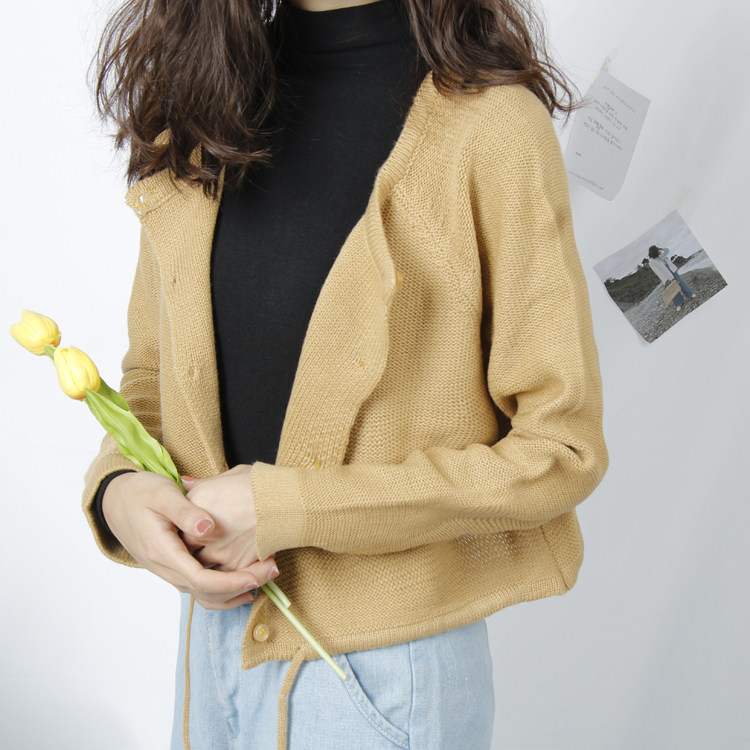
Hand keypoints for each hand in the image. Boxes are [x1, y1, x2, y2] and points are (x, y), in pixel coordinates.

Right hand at [102, 471, 276, 608]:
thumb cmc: (140, 492)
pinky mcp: (172, 566)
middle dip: (240, 586)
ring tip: (262, 581)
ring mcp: (167, 570)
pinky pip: (197, 588)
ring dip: (232, 593)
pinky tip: (241, 585)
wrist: (114, 499)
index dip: (231, 582)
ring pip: (201, 595)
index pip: (201, 580)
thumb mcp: (162, 493)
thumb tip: (208, 528)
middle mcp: (164, 567)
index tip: (257, 575)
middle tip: (272, 571)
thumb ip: (186, 511)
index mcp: (163, 551)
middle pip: (205, 592)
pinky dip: (221, 591)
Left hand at [179, 465, 264, 572]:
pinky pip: (223, 577)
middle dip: (190, 549)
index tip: (188, 528)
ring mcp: (217, 551)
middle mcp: (200, 532)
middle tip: (200, 547)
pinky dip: (227, 574)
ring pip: (201, 566)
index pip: (176, 524)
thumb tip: (186, 483)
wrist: (284, 501)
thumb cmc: (258, 484)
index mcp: (195, 506)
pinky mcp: (235, 565)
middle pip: (184, 548)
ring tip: (218, 558)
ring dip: (207, 564)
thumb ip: (202, 484)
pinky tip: (233, 563)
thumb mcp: (227, 475)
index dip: (182, 528)